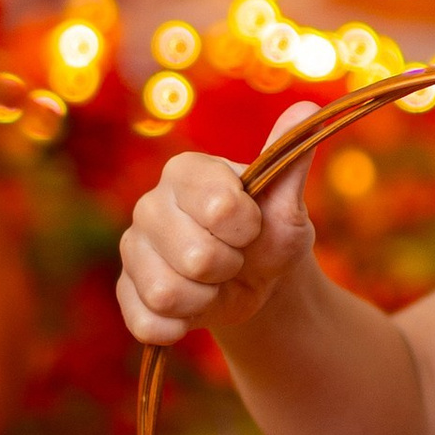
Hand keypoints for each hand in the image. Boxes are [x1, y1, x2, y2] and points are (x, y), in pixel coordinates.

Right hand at [118, 101, 320, 343]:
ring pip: (168, 294)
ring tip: (216, 282)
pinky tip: (194, 308)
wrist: (257, 282)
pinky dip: (182, 326)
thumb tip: (308, 109)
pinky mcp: (126, 293)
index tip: (252, 225)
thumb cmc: (269, 234)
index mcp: (186, 172)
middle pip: (195, 257)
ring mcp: (132, 249)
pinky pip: (149, 323)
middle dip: (230, 267)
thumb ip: (290, 158)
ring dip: (207, 299)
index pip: (221, 208)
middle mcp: (149, 204)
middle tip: (235, 258)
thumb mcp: (286, 202)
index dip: (248, 228)